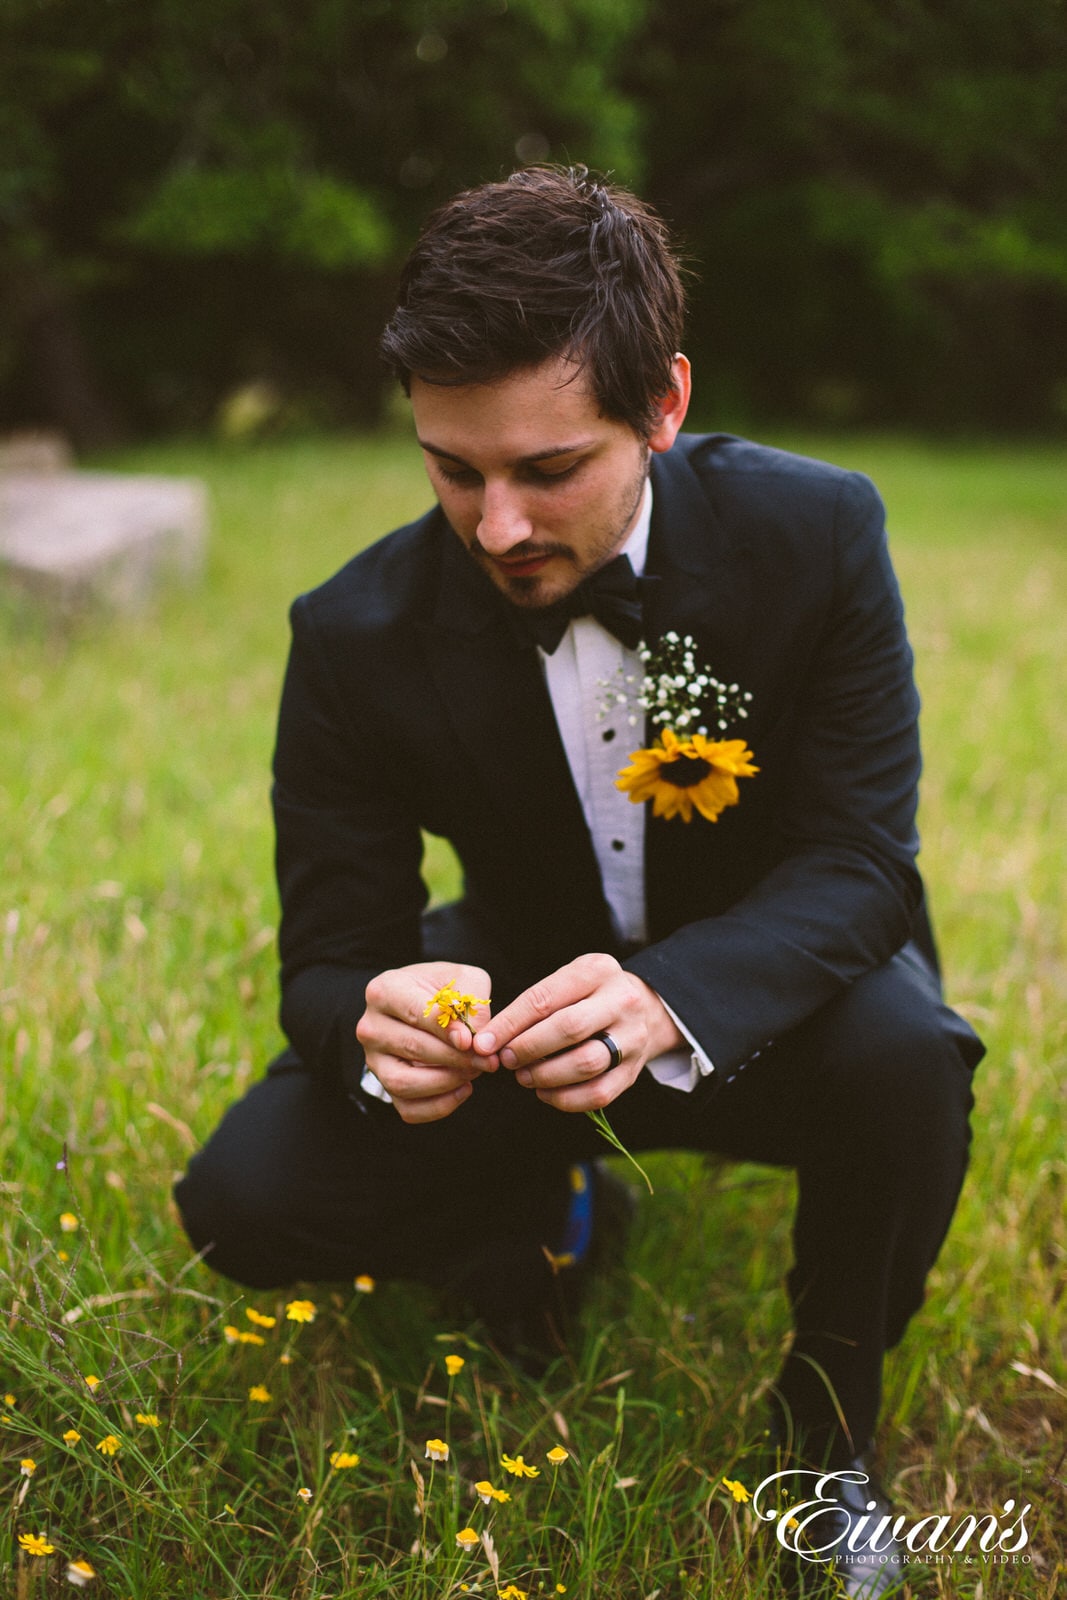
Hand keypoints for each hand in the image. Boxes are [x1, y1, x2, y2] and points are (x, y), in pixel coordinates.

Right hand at [356, 962, 495, 1123]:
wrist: (423, 1004)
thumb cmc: (443, 991)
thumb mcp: (463, 980)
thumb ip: (472, 1002)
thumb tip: (475, 1037)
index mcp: (384, 991)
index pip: (416, 1013)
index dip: (445, 1030)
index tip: (470, 1041)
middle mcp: (371, 1027)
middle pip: (412, 1048)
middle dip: (455, 1058)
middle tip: (486, 1060)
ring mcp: (374, 1059)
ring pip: (404, 1083)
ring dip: (446, 1082)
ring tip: (475, 1072)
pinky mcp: (384, 1084)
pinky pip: (408, 1108)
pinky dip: (439, 1106)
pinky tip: (464, 1090)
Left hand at [471, 952, 683, 1111]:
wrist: (645, 1009)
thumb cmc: (589, 995)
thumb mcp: (566, 983)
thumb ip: (532, 1007)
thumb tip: (489, 1042)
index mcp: (597, 970)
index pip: (544, 998)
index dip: (509, 1024)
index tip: (483, 1043)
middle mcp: (621, 1001)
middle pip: (568, 1029)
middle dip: (528, 1048)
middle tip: (506, 1060)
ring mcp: (633, 1037)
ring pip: (586, 1063)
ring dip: (545, 1075)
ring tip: (523, 1077)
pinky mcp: (634, 1070)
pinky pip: (599, 1093)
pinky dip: (565, 1099)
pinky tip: (545, 1092)